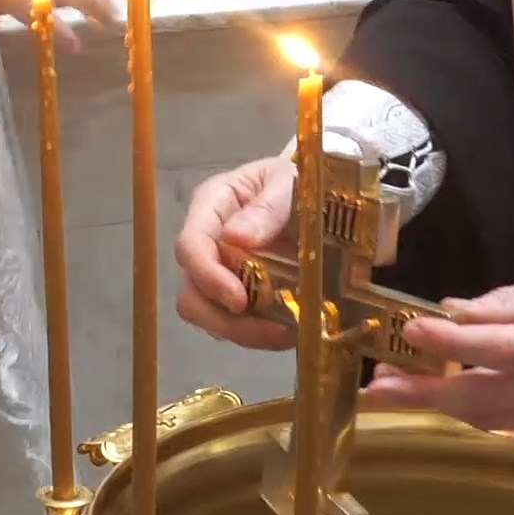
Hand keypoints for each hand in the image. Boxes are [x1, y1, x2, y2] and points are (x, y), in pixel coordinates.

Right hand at [173, 155, 300, 350]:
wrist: (322, 193)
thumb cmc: (300, 179)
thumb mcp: (290, 181)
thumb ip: (267, 207)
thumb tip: (235, 238)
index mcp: (212, 206)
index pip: (191, 246)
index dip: (208, 277)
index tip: (239, 300)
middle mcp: (208, 243)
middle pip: (191, 292)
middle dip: (222, 317)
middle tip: (267, 329)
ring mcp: (221, 273)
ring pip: (210, 316)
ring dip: (244, 332)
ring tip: (286, 333)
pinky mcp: (240, 295)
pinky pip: (237, 326)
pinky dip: (259, 335)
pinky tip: (290, 331)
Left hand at [366, 267, 513, 439]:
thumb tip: (455, 312)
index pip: (505, 349)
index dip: (453, 345)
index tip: (411, 331)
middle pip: (489, 396)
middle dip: (426, 394)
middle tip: (376, 388)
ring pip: (494, 417)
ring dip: (441, 407)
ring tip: (395, 391)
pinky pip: (513, 425)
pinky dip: (476, 412)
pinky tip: (446, 397)